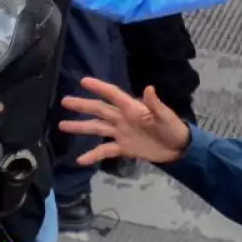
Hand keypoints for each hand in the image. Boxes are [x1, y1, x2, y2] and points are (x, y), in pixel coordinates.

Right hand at [58, 77, 191, 165]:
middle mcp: (122, 118)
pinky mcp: (123, 147)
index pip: (113, 95)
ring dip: (80, 127)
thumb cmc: (173, 128)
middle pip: (99, 110)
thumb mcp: (166, 116)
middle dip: (82, 105)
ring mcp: (120, 133)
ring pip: (96, 128)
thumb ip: (155, 104)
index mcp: (132, 108)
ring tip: (62, 126)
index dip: (99, 87)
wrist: (178, 149)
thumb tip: (149, 88)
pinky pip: (104, 150)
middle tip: (64, 101)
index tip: (83, 81)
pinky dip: (93, 155)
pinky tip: (80, 160)